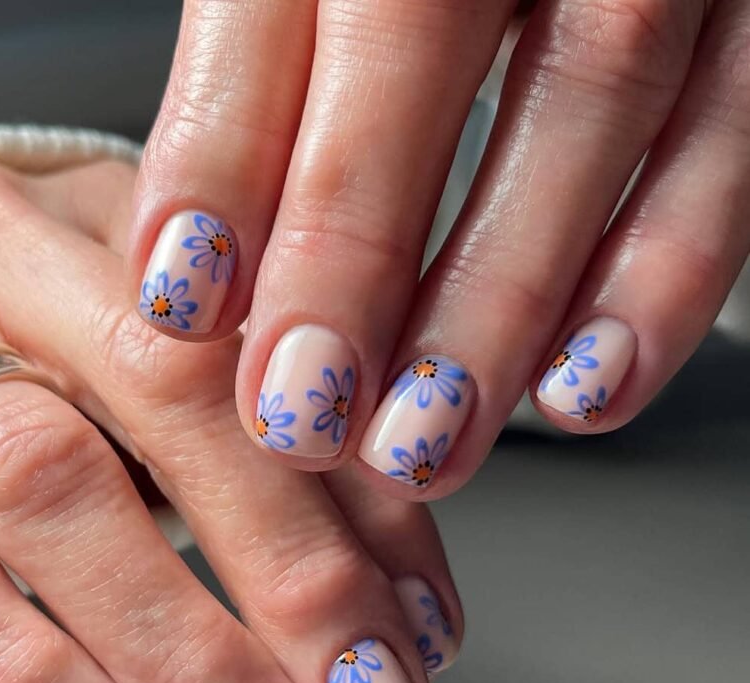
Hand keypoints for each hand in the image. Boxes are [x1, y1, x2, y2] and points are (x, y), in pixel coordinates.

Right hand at [0, 156, 460, 682]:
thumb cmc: (106, 318)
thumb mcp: (223, 350)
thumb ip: (322, 460)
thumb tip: (416, 621)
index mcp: (132, 221)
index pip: (277, 343)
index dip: (350, 503)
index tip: (422, 641)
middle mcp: (10, 268)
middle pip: (158, 403)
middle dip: (284, 582)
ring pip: (28, 501)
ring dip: (166, 659)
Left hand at [129, 0, 749, 496]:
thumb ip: (265, 74)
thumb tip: (202, 263)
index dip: (222, 164)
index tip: (183, 307)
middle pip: (414, 47)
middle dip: (350, 255)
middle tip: (302, 413)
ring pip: (584, 101)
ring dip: (498, 304)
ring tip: (422, 439)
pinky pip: (724, 142)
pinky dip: (659, 278)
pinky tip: (583, 391)